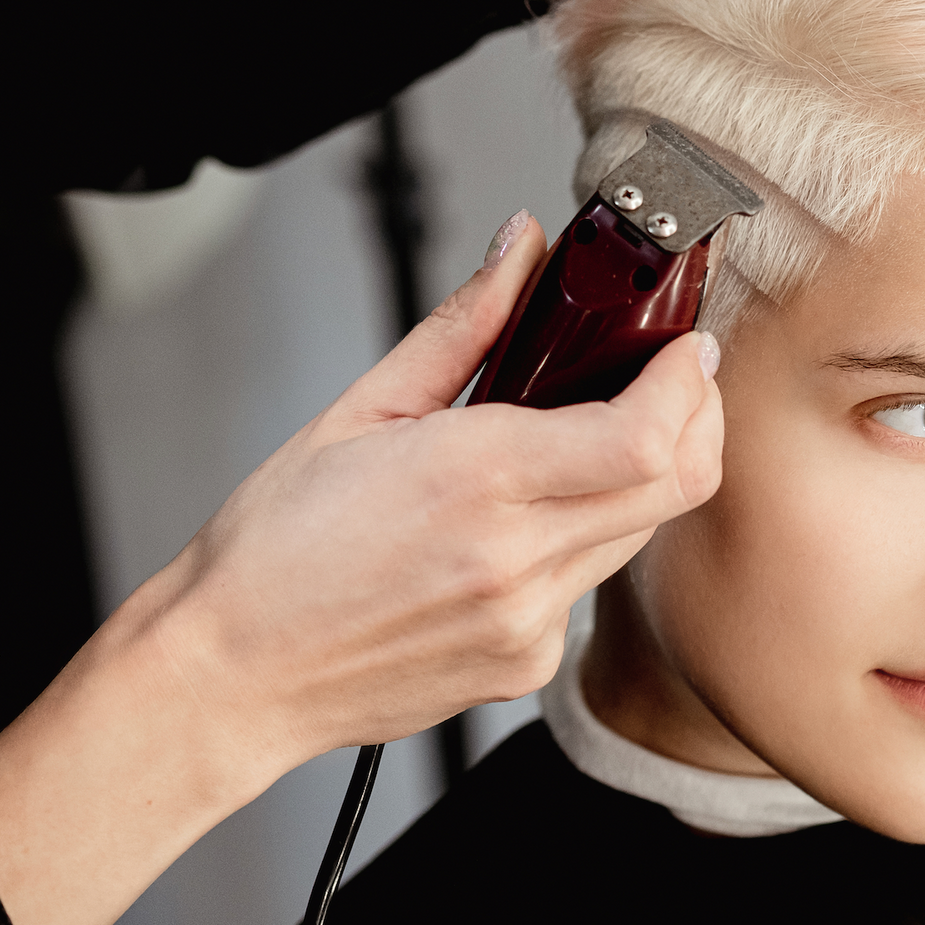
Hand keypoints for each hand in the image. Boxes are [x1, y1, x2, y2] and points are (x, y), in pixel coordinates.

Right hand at [0, 213, 722, 924]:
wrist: (229, 675)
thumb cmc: (275, 549)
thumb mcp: (361, 409)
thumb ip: (464, 325)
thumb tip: (520, 250)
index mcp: (476, 478)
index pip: (646, 435)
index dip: (690, 384)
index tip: (688, 348)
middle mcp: (516, 558)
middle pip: (678, 485)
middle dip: (695, 418)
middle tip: (670, 379)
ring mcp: (527, 623)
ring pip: (640, 532)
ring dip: (639, 477)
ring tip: (579, 441)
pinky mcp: (525, 664)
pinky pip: (587, 586)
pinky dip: (579, 540)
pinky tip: (518, 525)